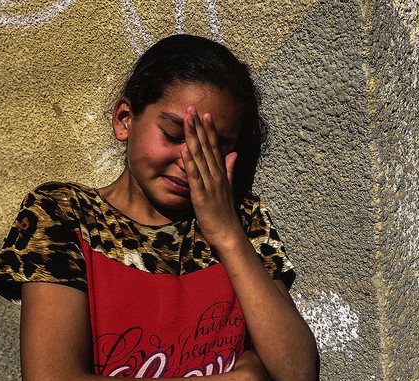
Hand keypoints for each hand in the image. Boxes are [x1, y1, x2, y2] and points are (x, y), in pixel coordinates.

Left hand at [180, 106, 244, 249]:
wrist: (228, 233)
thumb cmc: (225, 213)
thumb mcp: (229, 188)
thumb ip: (230, 169)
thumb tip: (234, 153)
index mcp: (221, 173)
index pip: (215, 147)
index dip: (210, 130)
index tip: (205, 114)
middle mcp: (216, 175)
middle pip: (207, 147)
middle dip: (199, 127)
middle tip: (193, 109)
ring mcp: (210, 184)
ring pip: (200, 157)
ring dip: (193, 138)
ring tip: (187, 121)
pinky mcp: (201, 195)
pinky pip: (194, 176)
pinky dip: (189, 162)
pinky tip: (184, 149)